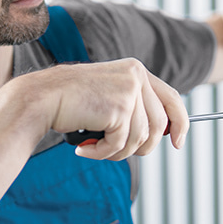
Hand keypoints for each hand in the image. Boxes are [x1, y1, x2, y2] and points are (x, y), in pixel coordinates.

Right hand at [22, 58, 188, 160]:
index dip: (181, 123)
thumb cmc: (71, 102)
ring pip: (140, 139)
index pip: (172, 98)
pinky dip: (102, 153)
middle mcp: (136, 76)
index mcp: (136, 70)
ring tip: (95, 147)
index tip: (179, 143)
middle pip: (159, 126)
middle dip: (141, 147)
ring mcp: (128, 91)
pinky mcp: (118, 107)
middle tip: (115, 151)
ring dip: (117, 152)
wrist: (41, 98)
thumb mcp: (109, 97)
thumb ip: (135, 108)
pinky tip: (84, 148)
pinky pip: (120, 145)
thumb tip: (163, 134)